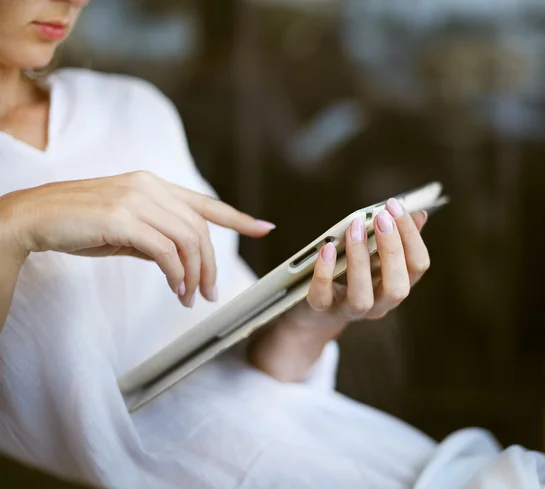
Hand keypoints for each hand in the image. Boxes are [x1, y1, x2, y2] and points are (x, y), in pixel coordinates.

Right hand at [0, 171, 274, 306]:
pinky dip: (178, 275)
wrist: (35, 217)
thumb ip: (156, 238)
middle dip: (211, 265)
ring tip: (190, 298)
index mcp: (154, 185)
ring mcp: (137, 199)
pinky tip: (176, 290)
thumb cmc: (79, 225)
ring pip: (189, 239)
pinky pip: (167, 251)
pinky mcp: (123, 218)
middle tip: (210, 293)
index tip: (264, 227)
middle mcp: (151, 186)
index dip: (238, 217)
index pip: (205, 203)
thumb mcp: (126, 230)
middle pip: (200, 229)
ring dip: (195, 274)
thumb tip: (182, 263)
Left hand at [286, 198, 428, 330]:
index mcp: (396, 285)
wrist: (318, 310)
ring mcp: (349, 311)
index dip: (411, 236)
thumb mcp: (376, 257)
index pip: (417, 266)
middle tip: (381, 218)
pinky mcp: (321, 311)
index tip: (394, 206)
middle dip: (392, 250)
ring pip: (361, 298)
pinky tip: (327, 248)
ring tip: (354, 229)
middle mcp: (378, 304)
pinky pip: (322, 298)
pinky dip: (324, 273)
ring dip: (359, 261)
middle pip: (397, 288)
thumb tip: (420, 214)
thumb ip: (396, 238)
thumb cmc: (351, 276)